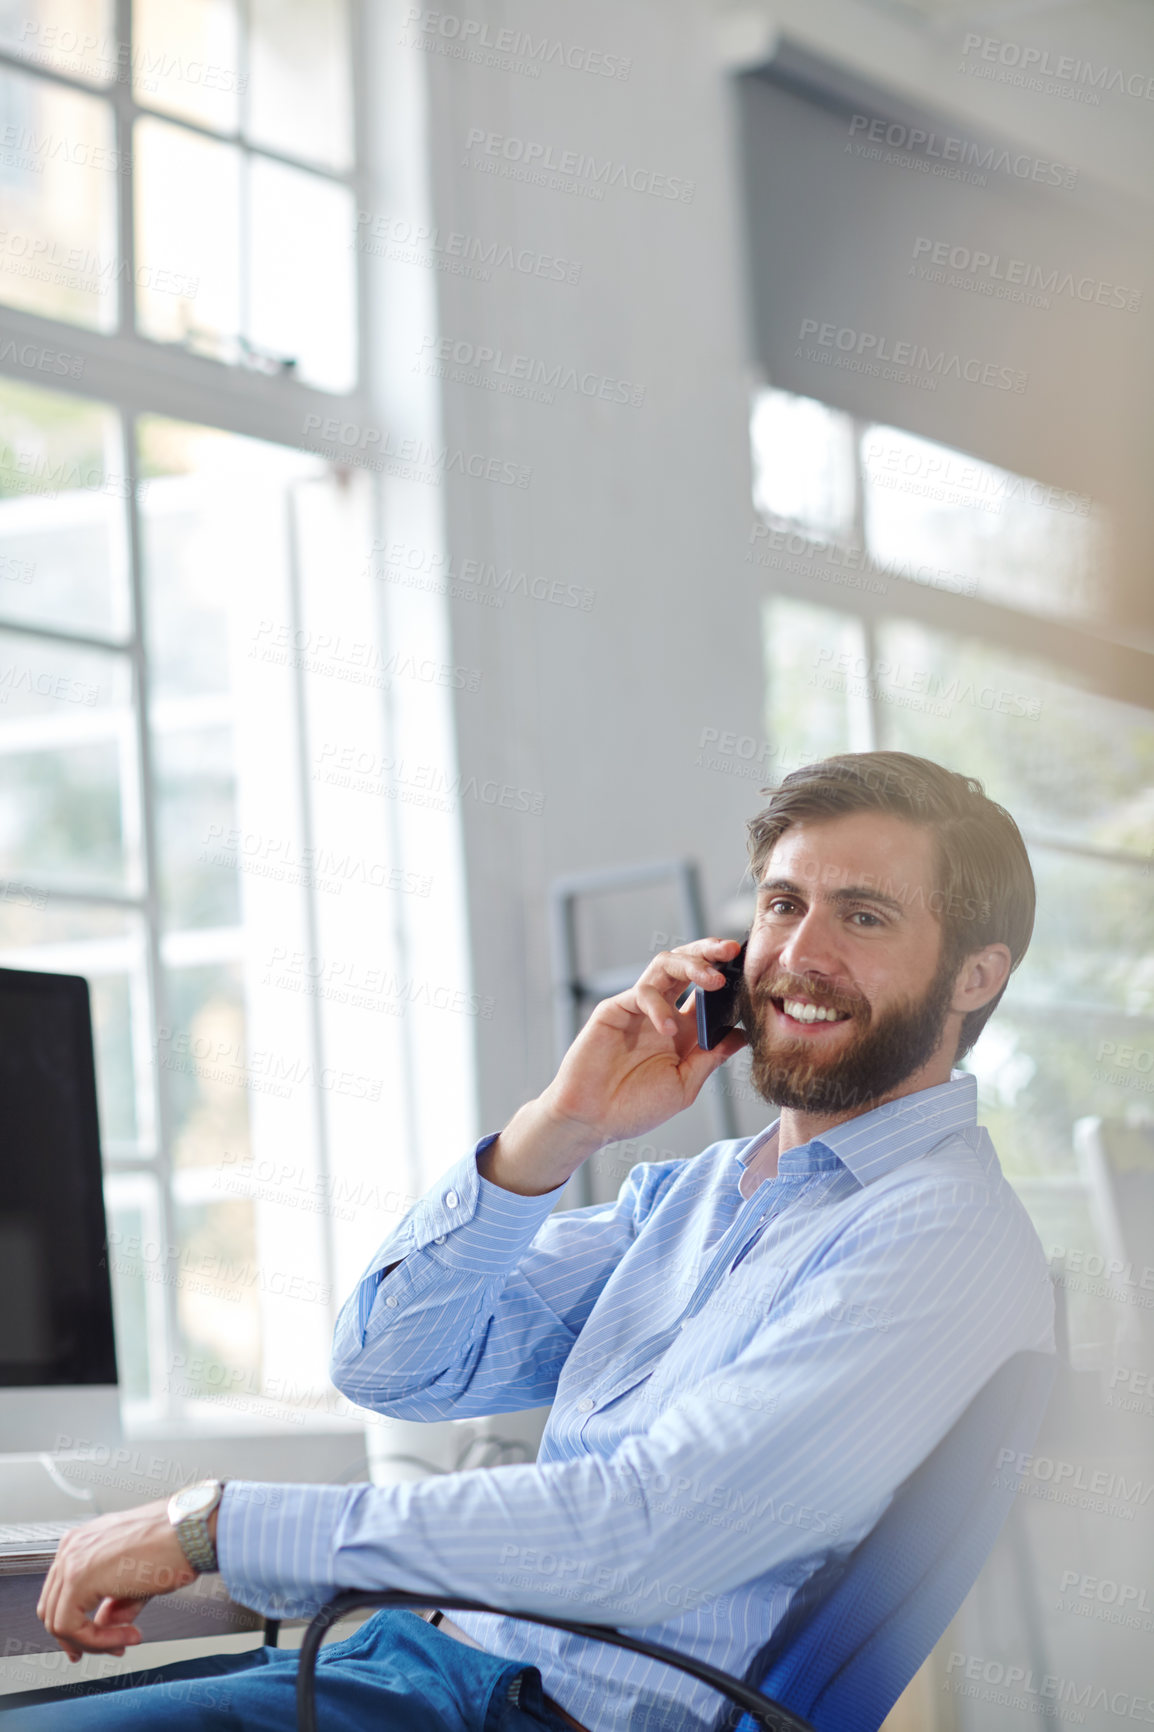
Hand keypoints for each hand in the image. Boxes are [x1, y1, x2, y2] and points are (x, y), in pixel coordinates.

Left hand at [37, 1500, 198, 1660]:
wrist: (191, 1532)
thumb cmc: (173, 1543)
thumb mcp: (137, 1578)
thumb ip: (114, 1602)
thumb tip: (104, 1625)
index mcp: (83, 1542)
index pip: (63, 1594)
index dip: (81, 1626)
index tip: (104, 1640)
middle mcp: (72, 1548)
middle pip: (55, 1610)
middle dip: (84, 1638)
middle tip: (111, 1647)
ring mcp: (72, 1560)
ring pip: (59, 1622)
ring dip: (94, 1641)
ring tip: (126, 1640)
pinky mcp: (78, 1577)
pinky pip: (71, 1626)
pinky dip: (97, 1641)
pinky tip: (128, 1636)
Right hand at [481, 940, 746, 1193]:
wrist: (592, 1121)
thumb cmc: (636, 1107)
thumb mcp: (684, 1085)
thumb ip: (710, 1058)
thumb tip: (744, 1035)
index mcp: (685, 1030)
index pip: (710, 992)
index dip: (730, 979)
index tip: (753, 971)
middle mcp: (664, 1012)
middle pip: (689, 966)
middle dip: (711, 953)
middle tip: (732, 950)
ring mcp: (639, 1008)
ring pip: (666, 965)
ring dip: (691, 964)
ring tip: (713, 979)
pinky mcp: (615, 1009)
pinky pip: (642, 992)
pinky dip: (659, 1006)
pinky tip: (667, 1029)